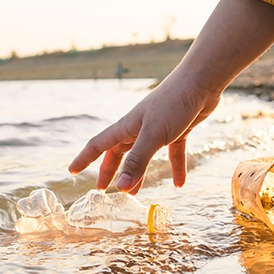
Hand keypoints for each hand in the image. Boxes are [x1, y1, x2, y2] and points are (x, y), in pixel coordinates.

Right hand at [68, 73, 221, 193]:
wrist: (201, 81)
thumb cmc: (173, 103)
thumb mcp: (153, 136)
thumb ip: (137, 161)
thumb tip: (122, 187)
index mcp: (126, 127)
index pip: (98, 145)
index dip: (84, 159)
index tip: (72, 171)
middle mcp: (138, 128)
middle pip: (118, 153)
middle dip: (110, 171)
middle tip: (103, 189)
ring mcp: (158, 129)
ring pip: (142, 156)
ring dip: (137, 173)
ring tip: (134, 192)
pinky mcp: (177, 130)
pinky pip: (173, 153)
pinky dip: (175, 168)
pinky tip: (180, 183)